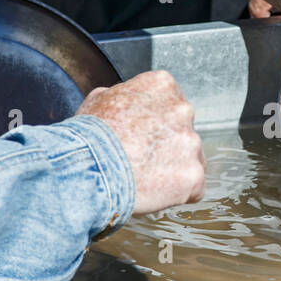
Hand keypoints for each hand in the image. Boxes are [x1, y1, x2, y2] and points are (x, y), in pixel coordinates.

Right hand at [77, 70, 205, 213]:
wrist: (87, 168)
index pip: (170, 106)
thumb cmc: (87, 137)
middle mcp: (183, 110)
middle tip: (142, 161)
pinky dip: (178, 194)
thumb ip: (123, 96)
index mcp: (162, 86)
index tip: (142, 139)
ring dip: (173, 171)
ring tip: (144, 180)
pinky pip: (194, 189)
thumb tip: (124, 98)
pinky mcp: (193, 175)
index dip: (155, 127)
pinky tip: (154, 194)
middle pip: (183, 133)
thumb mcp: (98, 99)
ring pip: (190, 161)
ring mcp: (191, 143)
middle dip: (168, 148)